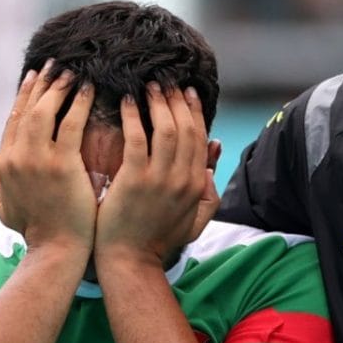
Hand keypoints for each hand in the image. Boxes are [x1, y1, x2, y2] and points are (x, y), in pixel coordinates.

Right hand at [0, 62, 97, 250]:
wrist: (56, 250)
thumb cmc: (36, 231)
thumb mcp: (3, 207)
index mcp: (4, 164)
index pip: (13, 119)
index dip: (24, 94)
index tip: (36, 75)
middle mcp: (15, 157)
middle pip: (27, 108)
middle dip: (42, 83)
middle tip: (56, 63)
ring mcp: (37, 160)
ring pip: (45, 111)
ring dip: (59, 87)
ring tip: (73, 71)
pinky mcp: (62, 165)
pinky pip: (70, 124)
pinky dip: (79, 103)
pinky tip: (89, 88)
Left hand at [94, 84, 213, 267]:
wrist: (131, 262)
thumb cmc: (158, 240)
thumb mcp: (195, 218)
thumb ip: (209, 188)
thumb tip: (216, 149)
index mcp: (198, 185)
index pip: (201, 137)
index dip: (194, 111)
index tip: (186, 91)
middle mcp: (183, 179)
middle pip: (185, 128)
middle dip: (176, 100)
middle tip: (165, 80)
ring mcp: (160, 179)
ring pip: (165, 128)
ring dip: (157, 102)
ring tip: (147, 85)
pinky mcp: (135, 180)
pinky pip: (137, 138)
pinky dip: (132, 116)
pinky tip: (125, 101)